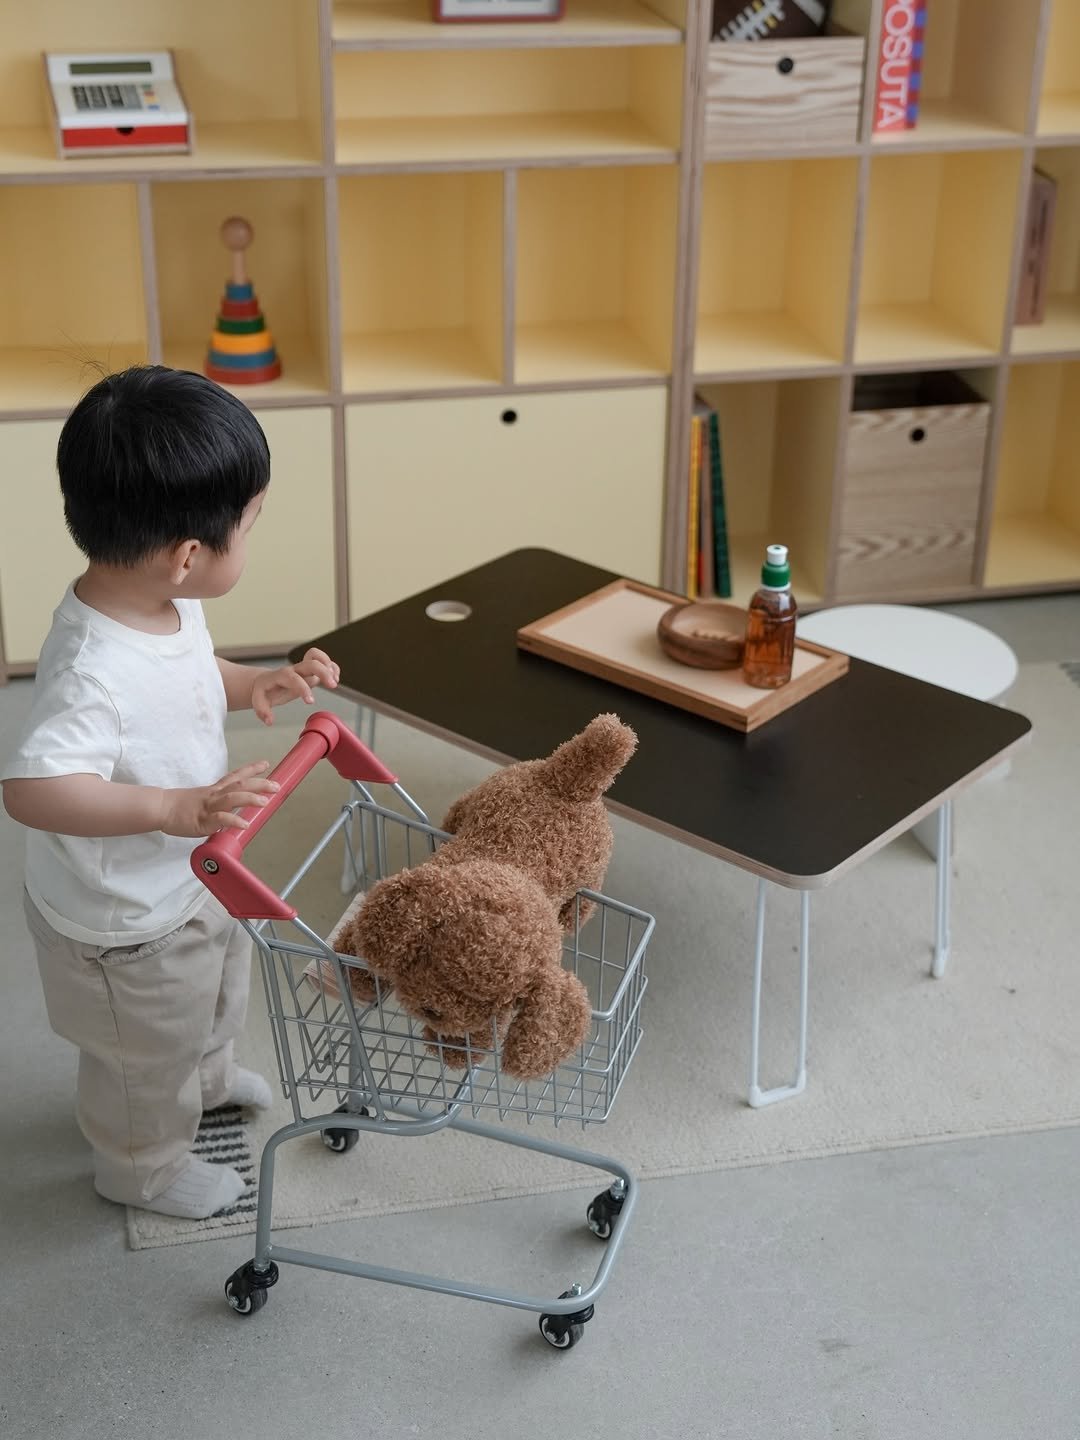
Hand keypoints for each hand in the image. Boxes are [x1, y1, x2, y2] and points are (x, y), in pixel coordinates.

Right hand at [160, 762, 279, 836]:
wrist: (160, 808)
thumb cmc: (179, 805)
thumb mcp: (201, 799)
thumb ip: (217, 803)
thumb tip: (231, 811)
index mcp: (214, 790)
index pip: (235, 776)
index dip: (251, 770)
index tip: (266, 764)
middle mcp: (214, 795)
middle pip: (239, 785)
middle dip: (259, 784)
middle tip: (276, 785)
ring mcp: (209, 806)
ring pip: (232, 798)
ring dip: (250, 799)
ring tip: (265, 802)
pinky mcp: (202, 820)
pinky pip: (220, 819)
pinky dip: (234, 821)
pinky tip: (245, 824)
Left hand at [251, 649, 339, 724]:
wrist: (266, 680)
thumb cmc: (265, 690)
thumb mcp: (258, 701)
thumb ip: (263, 711)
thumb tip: (269, 721)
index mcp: (282, 676)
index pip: (294, 679)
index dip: (303, 689)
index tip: (311, 702)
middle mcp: (294, 670)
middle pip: (311, 662)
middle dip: (324, 672)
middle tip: (333, 686)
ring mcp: (303, 668)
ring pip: (317, 657)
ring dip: (329, 666)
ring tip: (334, 681)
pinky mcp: (310, 669)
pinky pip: (323, 661)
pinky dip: (332, 666)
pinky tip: (336, 677)